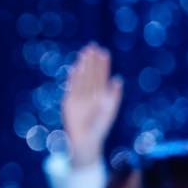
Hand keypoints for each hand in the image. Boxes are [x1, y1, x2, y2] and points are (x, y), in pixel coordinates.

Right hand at [62, 43, 122, 167]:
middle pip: (91, 74)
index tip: (103, 52)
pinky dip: (73, 79)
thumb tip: (117, 79)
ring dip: (82, 66)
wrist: (86, 141)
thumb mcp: (110, 110)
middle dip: (91, 61)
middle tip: (92, 46)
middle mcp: (89, 94)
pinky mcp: (69, 102)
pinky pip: (72, 88)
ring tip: (84, 53)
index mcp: (101, 94)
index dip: (102, 65)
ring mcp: (79, 97)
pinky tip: (75, 69)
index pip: (101, 76)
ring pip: (82, 78)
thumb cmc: (100, 127)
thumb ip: (114, 95)